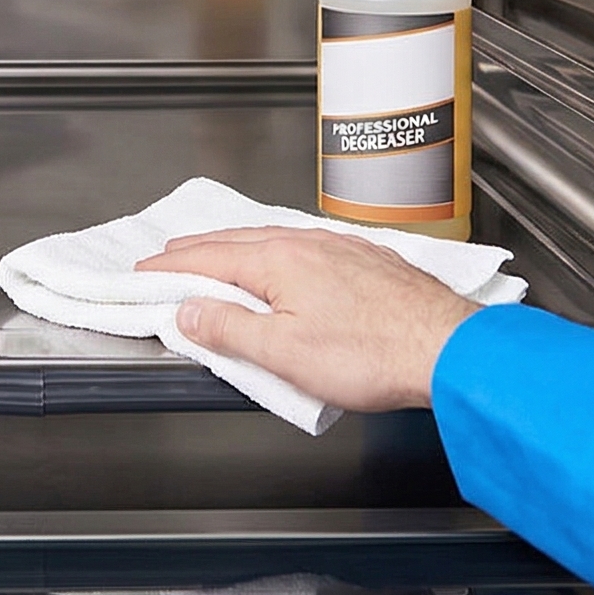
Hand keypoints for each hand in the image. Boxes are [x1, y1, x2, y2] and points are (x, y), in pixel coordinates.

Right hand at [135, 226, 478, 412]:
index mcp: (280, 260)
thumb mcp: (284, 352)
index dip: (172, 267)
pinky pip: (308, 248)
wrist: (448, 348)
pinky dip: (279, 254)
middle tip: (170, 259)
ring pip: (276, 240)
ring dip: (240, 250)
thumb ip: (230, 329)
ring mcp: (343, 248)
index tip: (145, 270)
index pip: (210, 257)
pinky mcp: (369, 262)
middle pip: (240, 240)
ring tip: (221, 260)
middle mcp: (310, 242)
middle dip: (200, 251)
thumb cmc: (373, 354)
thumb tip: (189, 311)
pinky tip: (286, 266)